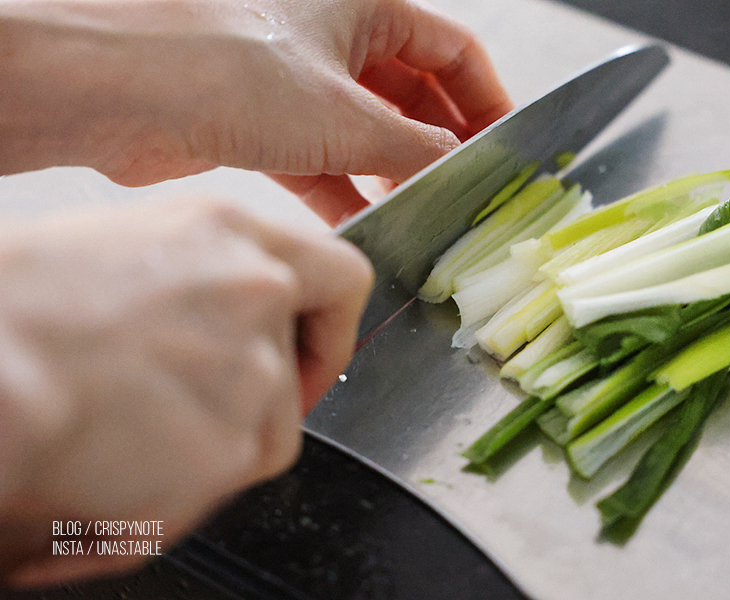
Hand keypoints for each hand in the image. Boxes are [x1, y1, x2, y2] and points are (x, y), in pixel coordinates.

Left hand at [0, 0, 513, 224]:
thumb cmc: (226, 66)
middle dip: (439, 144)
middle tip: (465, 193)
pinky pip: (324, 159)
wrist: (121, 89)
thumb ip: (416, 147)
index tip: (506, 148)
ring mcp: (298, 80)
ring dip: (393, 173)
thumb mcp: (346, 114)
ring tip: (422, 217)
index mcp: (363, 3)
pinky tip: (367, 223)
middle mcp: (332, 35)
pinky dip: (347, 190)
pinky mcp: (265, 123)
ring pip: (367, 130)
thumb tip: (461, 169)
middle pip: (411, 93)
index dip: (486, 99)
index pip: (450, 50)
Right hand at [0, 198, 372, 586]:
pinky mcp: (233, 448)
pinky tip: (122, 470)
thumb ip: (196, 279)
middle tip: (187, 409)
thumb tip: (213, 320)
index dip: (330, 327)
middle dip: (249, 398)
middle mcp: (256, 295)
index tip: (312, 352)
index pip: (339, 277)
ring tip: (129, 436)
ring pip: (268, 430)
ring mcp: (254, 373)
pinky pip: (229, 479)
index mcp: (228, 233)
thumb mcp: (119, 248)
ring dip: (214, 442)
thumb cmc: (16, 309)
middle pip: (292, 369)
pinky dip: (186, 487)